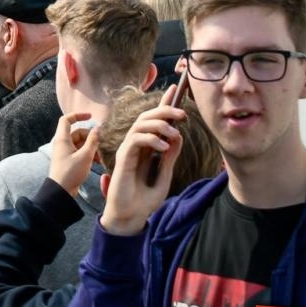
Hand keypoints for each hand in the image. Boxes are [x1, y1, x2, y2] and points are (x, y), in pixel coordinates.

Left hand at [48, 111, 101, 194]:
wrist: (61, 190)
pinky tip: (96, 162)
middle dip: (90, 137)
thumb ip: (92, 141)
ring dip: (90, 147)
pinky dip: (87, 154)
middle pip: (77, 132)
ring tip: (99, 157)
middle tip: (100, 146)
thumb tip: (97, 129)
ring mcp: (65, 152)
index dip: (78, 115)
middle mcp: (62, 143)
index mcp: (62, 139)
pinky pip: (79, 151)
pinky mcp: (68, 160)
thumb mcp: (85, 156)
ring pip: (80, 143)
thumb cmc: (71, 172)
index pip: (67, 120)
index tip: (91, 116)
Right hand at [100, 83, 186, 235]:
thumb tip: (177, 138)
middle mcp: (135, 145)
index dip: (163, 104)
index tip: (174, 90)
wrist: (131, 217)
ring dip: (159, 124)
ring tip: (174, 134)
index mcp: (145, 147)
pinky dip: (150, 139)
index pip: (154, 120)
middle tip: (182, 114)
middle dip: (164, 110)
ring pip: (140, 124)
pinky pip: (135, 140)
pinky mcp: (123, 158)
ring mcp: (128, 150)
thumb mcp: (164, 176)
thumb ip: (169, 157)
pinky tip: (163, 146)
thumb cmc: (144, 199)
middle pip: (146, 117)